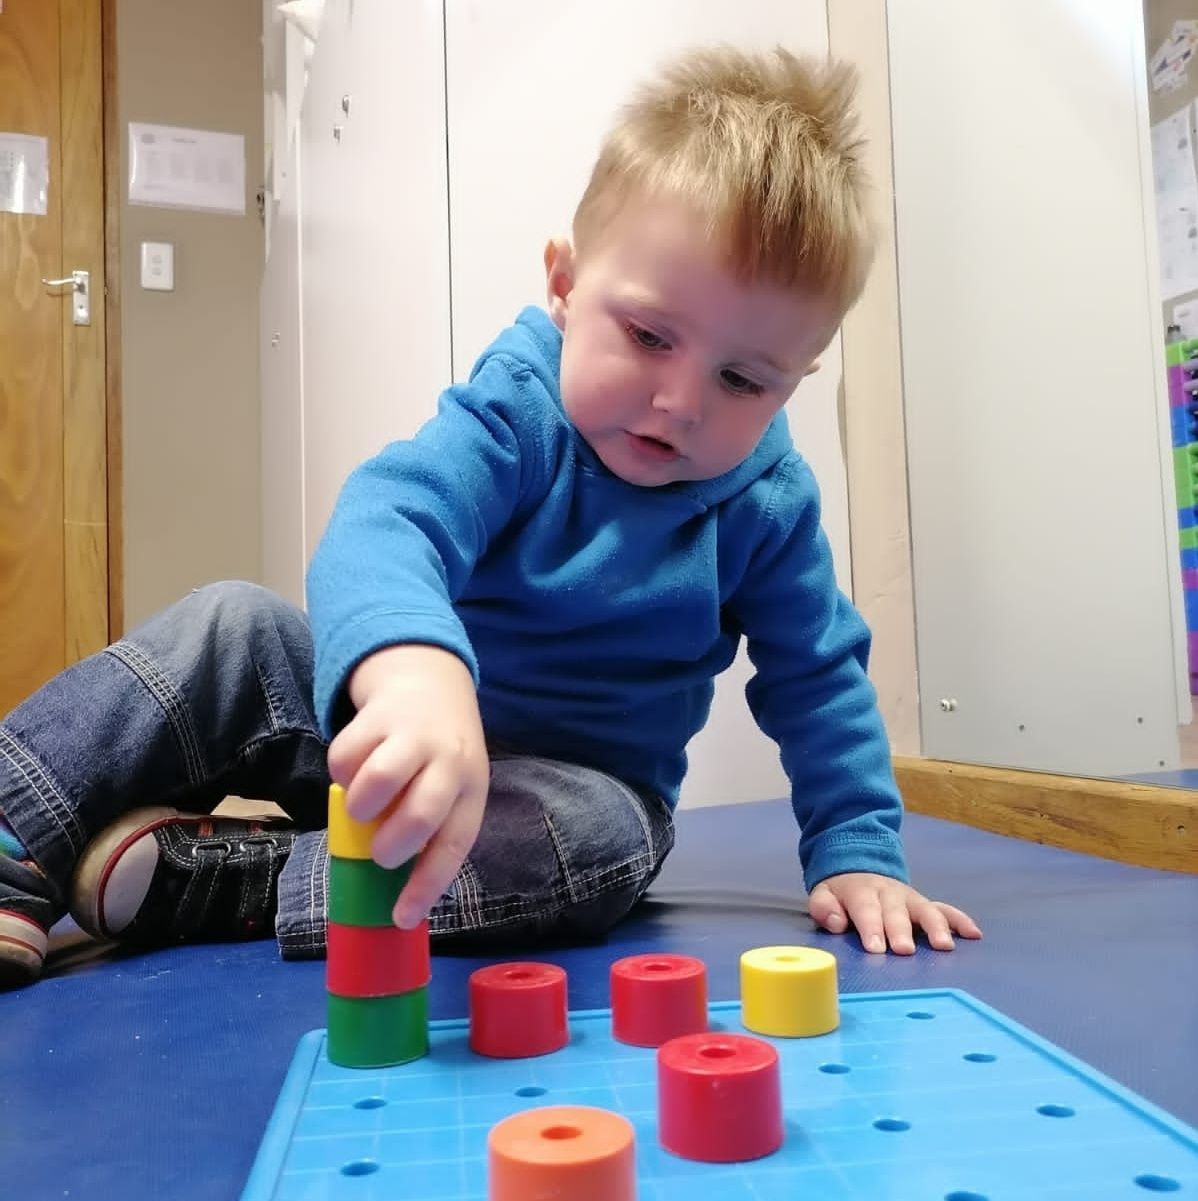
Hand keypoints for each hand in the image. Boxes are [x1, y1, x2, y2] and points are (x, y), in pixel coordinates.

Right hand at [327, 644, 489, 928]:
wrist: (430, 685)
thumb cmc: (440, 755)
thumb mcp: (451, 788)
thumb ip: (430, 828)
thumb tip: (396, 890)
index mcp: (470, 787)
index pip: (454, 843)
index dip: (427, 886)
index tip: (402, 917)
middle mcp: (448, 760)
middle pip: (421, 813)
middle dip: (393, 846)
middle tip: (380, 852)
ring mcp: (413, 735)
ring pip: (378, 780)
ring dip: (360, 807)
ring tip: (363, 808)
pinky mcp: (375, 717)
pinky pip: (345, 756)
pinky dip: (341, 773)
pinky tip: (355, 770)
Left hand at [807, 872, 981, 954]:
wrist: (858, 865)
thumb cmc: (842, 893)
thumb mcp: (824, 894)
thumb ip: (824, 908)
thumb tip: (836, 922)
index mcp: (862, 892)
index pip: (866, 910)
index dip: (871, 928)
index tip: (876, 949)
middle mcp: (889, 894)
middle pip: (896, 912)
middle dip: (901, 931)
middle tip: (905, 951)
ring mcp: (910, 898)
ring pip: (925, 909)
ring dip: (936, 927)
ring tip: (944, 946)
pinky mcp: (924, 904)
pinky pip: (945, 909)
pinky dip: (960, 920)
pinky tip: (974, 934)